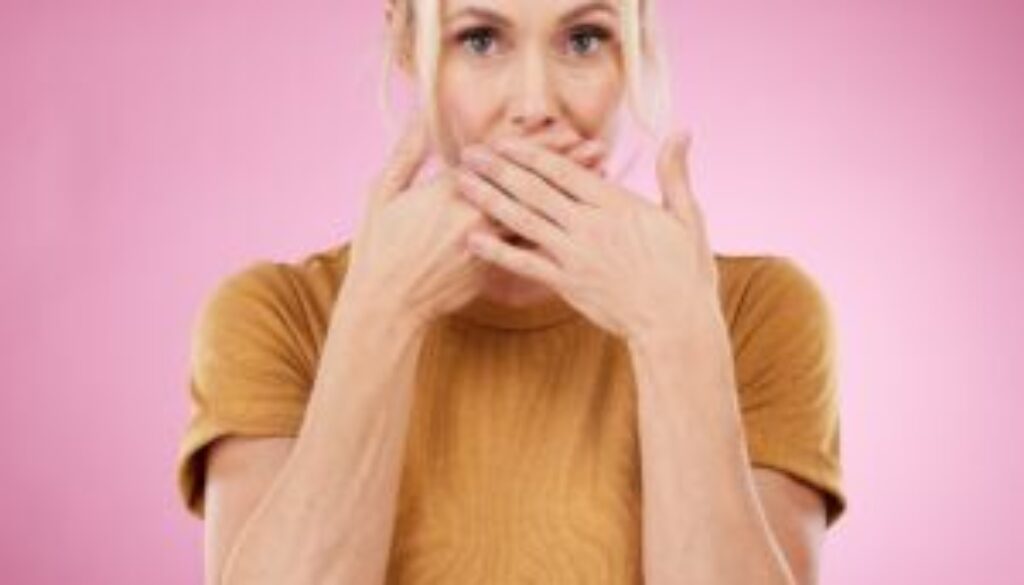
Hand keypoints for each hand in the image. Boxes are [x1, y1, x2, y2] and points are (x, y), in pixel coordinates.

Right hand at [344, 114, 610, 328]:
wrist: (385, 301)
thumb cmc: (380, 247)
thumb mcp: (383, 192)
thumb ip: (407, 153)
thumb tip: (419, 116)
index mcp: (447, 191)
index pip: (500, 158)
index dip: (534, 142)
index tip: (564, 129)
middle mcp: (472, 215)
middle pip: (526, 183)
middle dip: (564, 164)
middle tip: (597, 149)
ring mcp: (483, 244)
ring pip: (534, 214)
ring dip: (566, 198)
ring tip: (598, 185)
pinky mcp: (488, 269)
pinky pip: (524, 251)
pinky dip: (552, 233)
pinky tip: (576, 226)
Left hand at [454, 132, 720, 338]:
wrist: (676, 323)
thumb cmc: (685, 271)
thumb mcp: (687, 216)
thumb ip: (674, 172)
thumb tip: (682, 129)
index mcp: (617, 204)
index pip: (565, 170)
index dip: (530, 152)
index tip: (504, 140)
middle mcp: (590, 225)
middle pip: (535, 189)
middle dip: (499, 168)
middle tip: (468, 152)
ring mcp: (576, 255)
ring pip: (524, 220)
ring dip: (490, 199)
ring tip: (461, 184)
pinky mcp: (567, 284)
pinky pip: (525, 264)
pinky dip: (497, 252)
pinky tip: (471, 240)